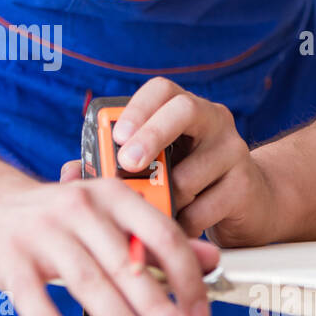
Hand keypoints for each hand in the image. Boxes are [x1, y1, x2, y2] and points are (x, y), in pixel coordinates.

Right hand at [0, 177, 219, 315]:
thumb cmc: (61, 218)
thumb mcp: (112, 219)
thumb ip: (158, 241)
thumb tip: (212, 261)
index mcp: (111, 195)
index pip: (159, 233)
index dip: (185, 275)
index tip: (199, 313)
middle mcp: (79, 207)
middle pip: (124, 261)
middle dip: (156, 303)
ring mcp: (42, 231)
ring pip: (85, 279)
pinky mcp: (10, 257)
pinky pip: (30, 294)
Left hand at [61, 78, 285, 248]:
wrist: (248, 204)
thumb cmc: (187, 180)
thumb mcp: (153, 168)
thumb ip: (110, 167)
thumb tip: (68, 175)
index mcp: (183, 109)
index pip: (162, 90)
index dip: (137, 108)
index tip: (116, 136)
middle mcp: (212, 120)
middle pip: (184, 111)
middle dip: (151, 136)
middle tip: (128, 163)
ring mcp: (234, 149)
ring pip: (191, 173)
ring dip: (165, 198)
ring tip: (154, 210)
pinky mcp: (245, 185)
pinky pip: (205, 207)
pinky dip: (184, 222)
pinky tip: (179, 225)